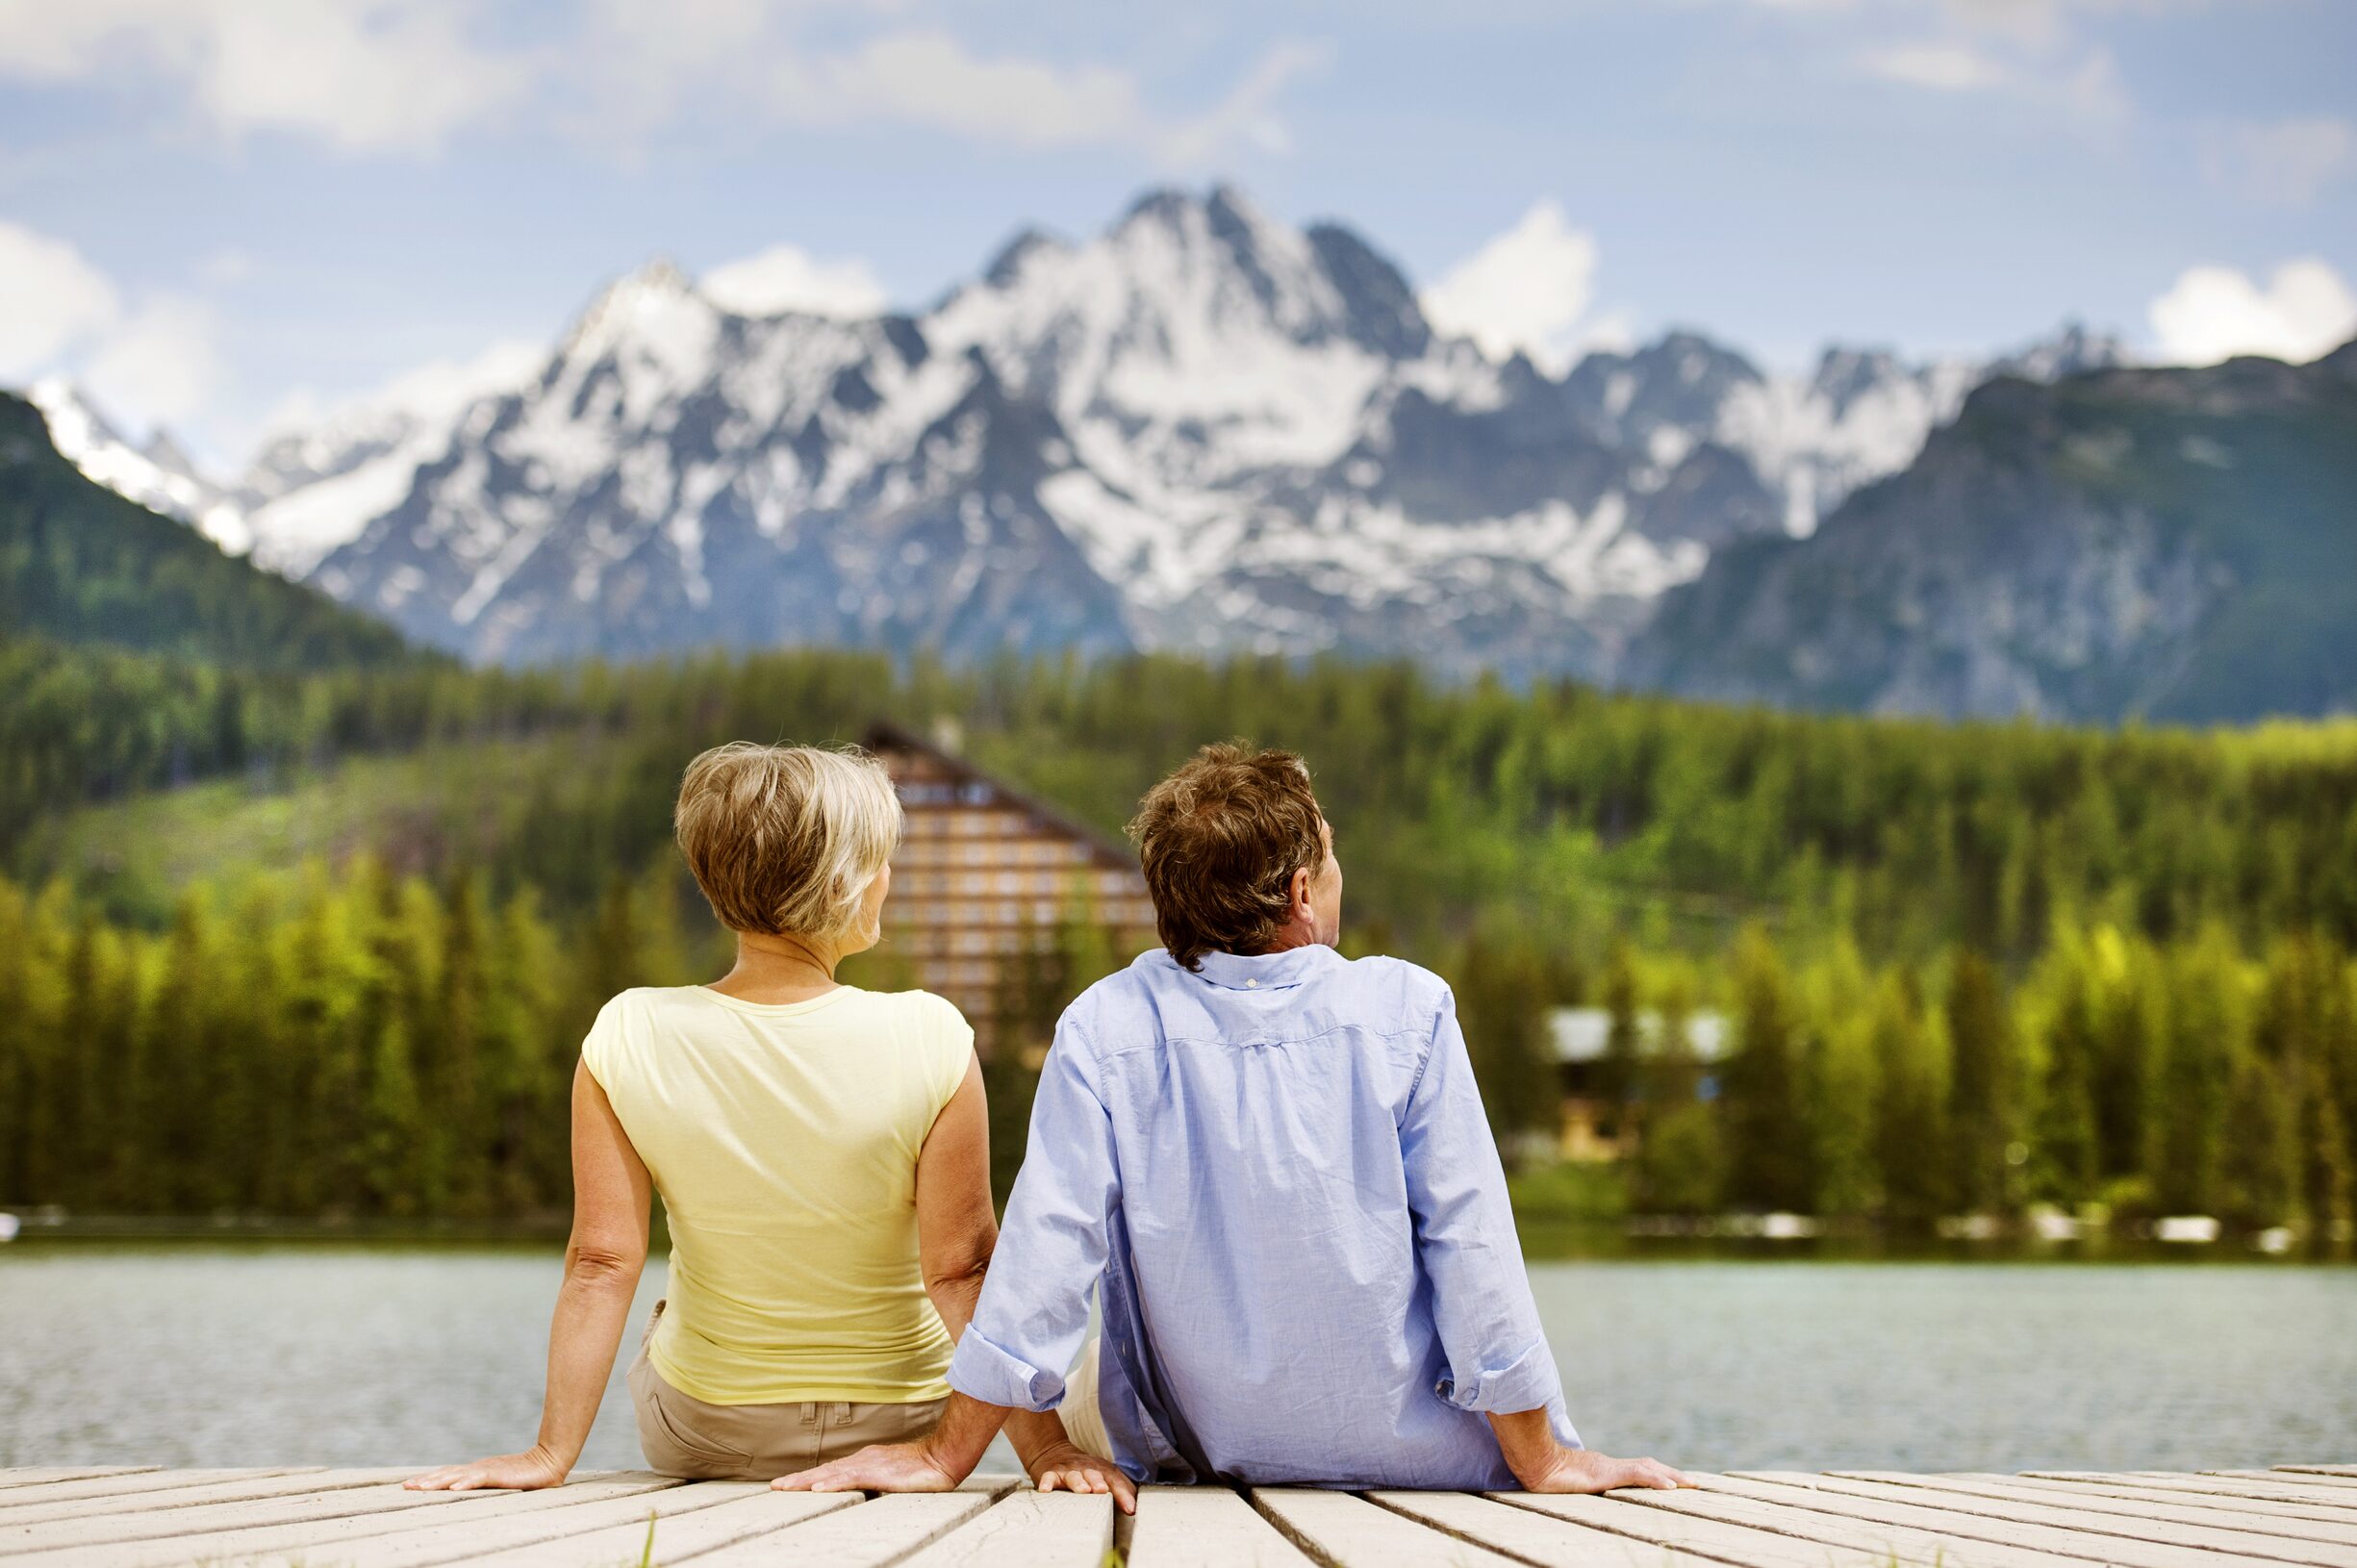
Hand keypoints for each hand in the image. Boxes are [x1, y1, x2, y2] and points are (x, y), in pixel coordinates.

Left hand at [405, 1446, 568, 1490]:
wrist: (552, 1459)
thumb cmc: (529, 1474)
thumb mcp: (502, 1482)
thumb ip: (486, 1484)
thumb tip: (466, 1490)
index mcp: (478, 1471)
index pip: (448, 1474)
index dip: (429, 1478)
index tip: (409, 1484)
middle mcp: (479, 1468)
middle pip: (447, 1473)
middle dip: (426, 1480)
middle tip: (406, 1486)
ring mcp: (489, 1469)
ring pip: (458, 1475)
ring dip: (437, 1482)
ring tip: (420, 1488)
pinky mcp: (501, 1473)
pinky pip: (480, 1478)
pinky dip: (465, 1483)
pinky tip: (454, 1488)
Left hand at [774, 1440, 962, 1494]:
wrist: (943, 1458)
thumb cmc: (921, 1469)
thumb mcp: (890, 1477)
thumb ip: (873, 1480)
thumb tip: (856, 1489)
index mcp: (863, 1461)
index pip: (829, 1471)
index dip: (807, 1479)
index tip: (786, 1485)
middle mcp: (862, 1460)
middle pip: (824, 1471)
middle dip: (798, 1480)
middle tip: (775, 1487)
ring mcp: (870, 1464)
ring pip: (832, 1473)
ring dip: (807, 1481)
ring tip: (787, 1488)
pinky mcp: (880, 1472)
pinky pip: (852, 1478)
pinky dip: (833, 1483)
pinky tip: (820, 1488)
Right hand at [1026, 1438, 1137, 1514]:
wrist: (1053, 1451)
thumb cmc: (1084, 1471)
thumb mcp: (1103, 1476)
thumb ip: (1120, 1490)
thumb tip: (1134, 1509)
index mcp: (1102, 1470)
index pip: (1115, 1481)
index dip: (1124, 1494)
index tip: (1130, 1509)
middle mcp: (1086, 1468)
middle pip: (1095, 1474)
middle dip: (1100, 1482)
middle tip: (1104, 1490)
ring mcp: (1069, 1470)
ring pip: (1074, 1475)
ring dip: (1079, 1482)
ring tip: (1083, 1490)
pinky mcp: (1051, 1473)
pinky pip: (1049, 1477)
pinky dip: (1047, 1483)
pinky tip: (1046, 1490)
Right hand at [1517, 1447, 1691, 1492]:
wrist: (1535, 1465)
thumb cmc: (1547, 1475)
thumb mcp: (1570, 1483)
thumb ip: (1581, 1482)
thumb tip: (1583, 1486)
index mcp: (1605, 1468)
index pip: (1638, 1468)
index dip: (1658, 1473)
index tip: (1676, 1481)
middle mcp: (1612, 1465)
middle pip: (1649, 1466)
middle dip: (1672, 1474)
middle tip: (1694, 1483)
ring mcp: (1610, 1468)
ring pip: (1649, 1468)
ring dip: (1672, 1476)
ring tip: (1691, 1485)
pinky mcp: (1608, 1473)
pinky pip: (1638, 1475)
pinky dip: (1657, 1480)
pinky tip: (1672, 1487)